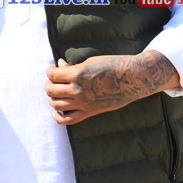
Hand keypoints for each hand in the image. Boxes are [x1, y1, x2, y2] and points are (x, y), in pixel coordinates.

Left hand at [44, 50, 179, 124]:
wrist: (133, 78)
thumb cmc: (112, 65)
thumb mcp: (90, 61)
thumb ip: (73, 66)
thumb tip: (59, 65)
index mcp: (77, 74)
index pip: (52, 75)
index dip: (50, 71)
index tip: (53, 70)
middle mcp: (78, 90)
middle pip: (51, 90)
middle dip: (49, 84)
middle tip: (53, 81)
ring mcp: (84, 103)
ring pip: (56, 104)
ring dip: (52, 98)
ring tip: (56, 93)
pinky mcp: (90, 112)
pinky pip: (68, 120)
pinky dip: (58, 117)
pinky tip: (58, 110)